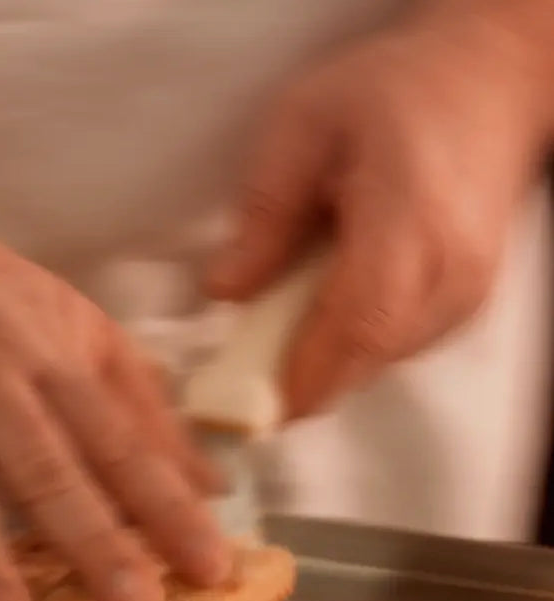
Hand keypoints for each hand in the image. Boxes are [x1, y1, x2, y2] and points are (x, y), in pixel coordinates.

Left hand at [207, 8, 547, 417]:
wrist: (485, 84)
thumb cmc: (390, 95)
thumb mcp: (303, 127)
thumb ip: (266, 212)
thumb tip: (226, 291)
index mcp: (410, 214)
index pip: (361, 320)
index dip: (305, 373)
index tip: (251, 403)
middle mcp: (451, 265)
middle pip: (368, 355)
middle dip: (300, 382)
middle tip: (241, 382)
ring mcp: (466, 291)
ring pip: (379, 360)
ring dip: (323, 362)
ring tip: (278, 332)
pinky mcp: (465, 305)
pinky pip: (396, 347)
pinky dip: (351, 344)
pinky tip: (323, 310)